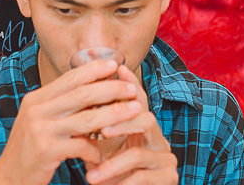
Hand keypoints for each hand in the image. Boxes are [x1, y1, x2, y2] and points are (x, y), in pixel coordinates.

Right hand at [0, 59, 142, 184]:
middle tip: (132, 88)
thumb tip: (91, 93)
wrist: (8, 178)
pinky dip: (96, 150)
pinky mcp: (46, 151)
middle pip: (82, 94)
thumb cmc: (29, 151)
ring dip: (114, 115)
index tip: (115, 64)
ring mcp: (40, 130)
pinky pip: (80, 146)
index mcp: (36, 99)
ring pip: (87, 118)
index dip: (93, 69)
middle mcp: (36, 110)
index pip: (69, 78)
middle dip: (111, 89)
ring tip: (133, 112)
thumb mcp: (39, 122)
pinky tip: (104, 156)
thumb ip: (60, 108)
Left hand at [85, 67, 177, 184]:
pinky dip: (123, 182)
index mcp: (145, 131)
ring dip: (112, 165)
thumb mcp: (107, 154)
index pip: (139, 103)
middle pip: (147, 119)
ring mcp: (166, 160)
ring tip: (91, 176)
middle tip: (102, 129)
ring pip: (139, 154)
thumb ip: (100, 134)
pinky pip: (144, 177)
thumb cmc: (116, 177)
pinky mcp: (169, 179)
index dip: (131, 86)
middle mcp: (159, 141)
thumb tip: (75, 110)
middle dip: (122, 123)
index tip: (119, 69)